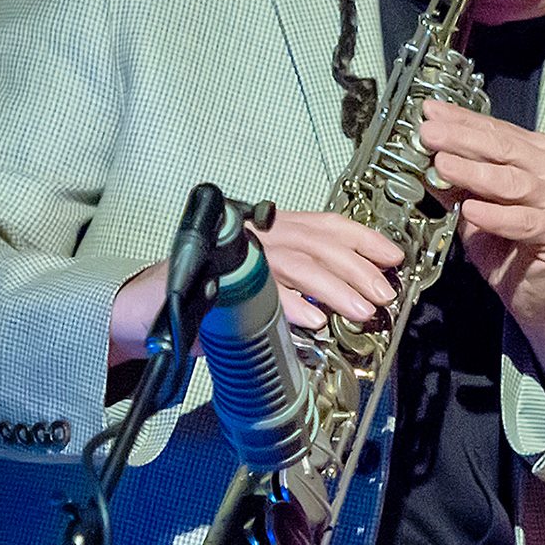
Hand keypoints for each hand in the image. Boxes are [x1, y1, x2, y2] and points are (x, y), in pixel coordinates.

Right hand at [107, 212, 404, 362]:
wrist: (151, 304)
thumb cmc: (213, 294)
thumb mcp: (266, 283)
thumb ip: (304, 285)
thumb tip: (353, 299)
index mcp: (274, 228)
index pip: (328, 224)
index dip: (364, 238)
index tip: (393, 257)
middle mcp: (258, 234)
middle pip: (319, 244)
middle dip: (357, 270)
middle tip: (381, 295)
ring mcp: (237, 256)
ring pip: (298, 263)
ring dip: (334, 289)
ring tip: (359, 310)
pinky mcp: (218, 281)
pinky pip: (261, 289)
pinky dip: (290, 304)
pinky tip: (312, 320)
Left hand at [416, 99, 544, 407]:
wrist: (540, 292)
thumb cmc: (509, 246)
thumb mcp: (474, 207)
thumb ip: (455, 182)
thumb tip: (422, 156)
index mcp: (536, 154)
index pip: (494, 130)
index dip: (459, 120)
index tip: (428, 112)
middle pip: (502, 148)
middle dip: (461, 138)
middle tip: (428, 132)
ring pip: (511, 181)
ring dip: (474, 173)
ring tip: (442, 165)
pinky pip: (524, 221)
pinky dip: (496, 216)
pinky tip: (471, 210)